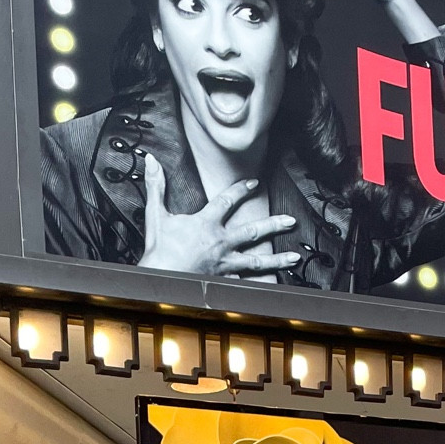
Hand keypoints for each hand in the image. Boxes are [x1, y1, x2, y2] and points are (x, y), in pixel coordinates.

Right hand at [137, 155, 301, 277]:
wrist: (159, 280)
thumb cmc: (159, 251)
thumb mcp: (156, 215)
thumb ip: (156, 186)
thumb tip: (151, 161)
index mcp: (206, 224)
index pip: (227, 200)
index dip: (241, 189)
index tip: (254, 183)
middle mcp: (221, 242)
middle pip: (253, 231)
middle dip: (274, 224)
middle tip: (290, 221)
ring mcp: (225, 263)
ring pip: (256, 260)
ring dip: (277, 259)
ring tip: (293, 257)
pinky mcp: (223, 280)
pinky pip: (245, 280)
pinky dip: (260, 282)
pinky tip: (273, 282)